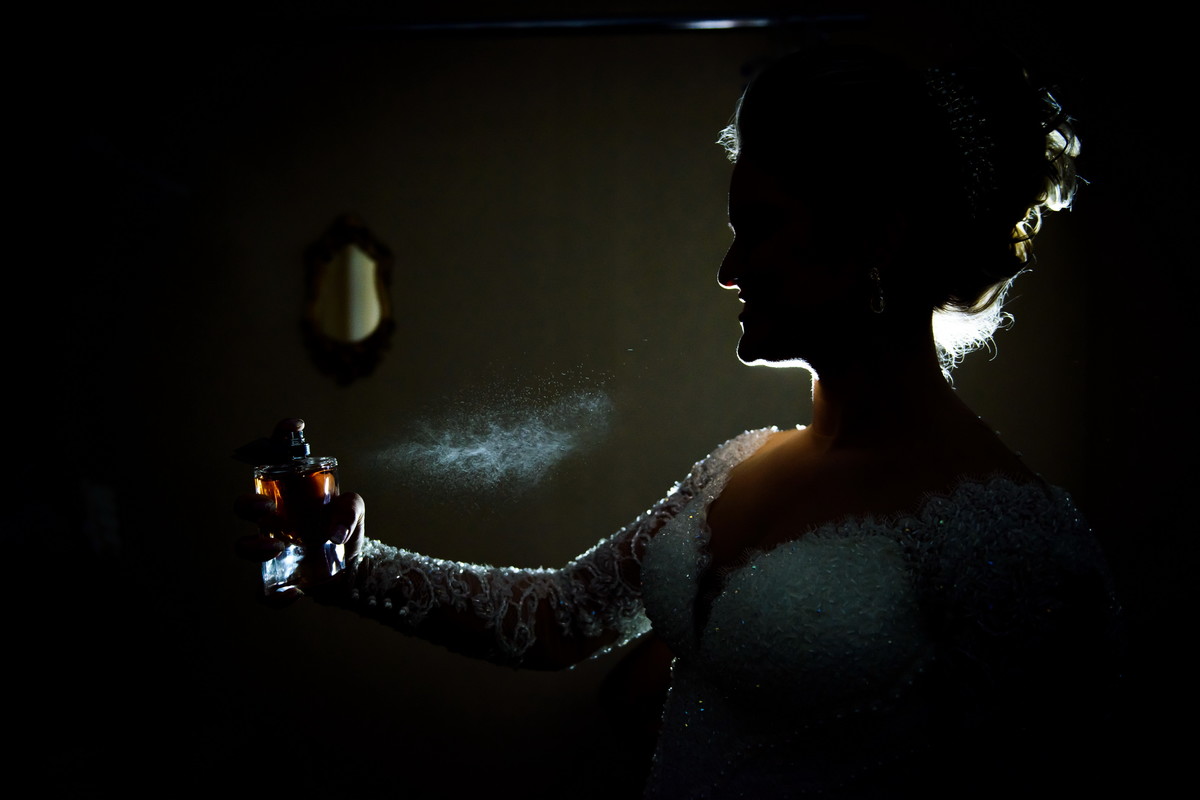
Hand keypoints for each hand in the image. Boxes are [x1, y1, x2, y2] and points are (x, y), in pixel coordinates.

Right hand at [234, 418, 365, 602]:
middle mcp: (275, 518)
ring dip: (254, 547)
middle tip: (266, 508)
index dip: (279, 440)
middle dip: (248, 503)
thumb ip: (350, 509)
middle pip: (246, 505)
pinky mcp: (279, 578)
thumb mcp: (353, 511)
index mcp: (290, 495)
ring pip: (245, 546)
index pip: (277, 463)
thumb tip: (334, 533)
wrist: (354, 571)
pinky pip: (265, 589)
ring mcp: (273, 548)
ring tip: (277, 548)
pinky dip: (274, 594)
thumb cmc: (345, 529)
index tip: (293, 427)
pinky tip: (293, 593)